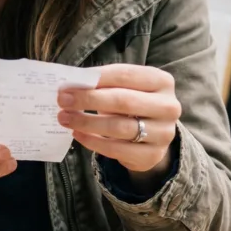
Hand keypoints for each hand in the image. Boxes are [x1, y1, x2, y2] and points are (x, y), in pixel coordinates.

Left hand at [57, 64, 180, 177]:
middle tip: (62, 100)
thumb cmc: (132, 104)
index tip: (68, 83)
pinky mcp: (152, 155)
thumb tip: (71, 84)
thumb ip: (103, 84)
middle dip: (88, 99)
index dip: (95, 78)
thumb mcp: (123, 88)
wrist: (152, 137)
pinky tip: (77, 134)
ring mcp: (163, 133)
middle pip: (123, 101)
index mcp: (161, 81)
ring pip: (119, 127)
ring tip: (65, 118)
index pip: (125, 75)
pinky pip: (116, 149)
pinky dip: (93, 142)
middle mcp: (168, 106)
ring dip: (86, 122)